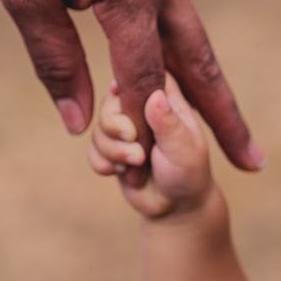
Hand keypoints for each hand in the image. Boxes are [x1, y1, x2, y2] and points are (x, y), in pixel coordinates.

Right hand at [89, 76, 211, 218]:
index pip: (141, 75)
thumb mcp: (185, 149)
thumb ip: (168, 124)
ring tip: (138, 164)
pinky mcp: (110, 150)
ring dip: (114, 150)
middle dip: (115, 126)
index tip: (122, 97)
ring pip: (98, 129)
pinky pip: (92, 152)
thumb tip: (155, 95)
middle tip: (135, 144)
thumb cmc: (189, 173)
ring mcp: (123, 130)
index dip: (128, 83)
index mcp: (165, 100)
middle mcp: (140, 110)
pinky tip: (123, 173)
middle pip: (110, 101)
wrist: (176, 206)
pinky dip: (104, 164)